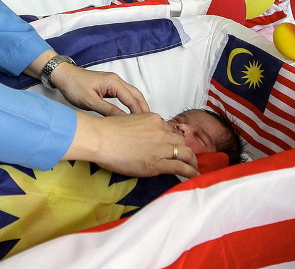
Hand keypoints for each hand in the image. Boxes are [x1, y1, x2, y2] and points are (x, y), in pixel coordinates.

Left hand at [50, 62, 149, 115]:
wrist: (63, 76)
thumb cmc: (74, 86)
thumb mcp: (91, 102)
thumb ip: (108, 110)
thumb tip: (123, 120)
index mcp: (113, 82)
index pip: (132, 99)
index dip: (139, 113)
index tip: (144, 125)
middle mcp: (116, 80)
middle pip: (136, 95)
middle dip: (143, 108)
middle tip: (149, 123)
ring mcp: (113, 82)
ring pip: (131, 94)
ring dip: (138, 106)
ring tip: (143, 120)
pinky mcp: (109, 86)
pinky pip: (124, 95)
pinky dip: (130, 103)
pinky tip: (131, 113)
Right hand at [64, 111, 198, 178]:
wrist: (101, 138)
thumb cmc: (107, 131)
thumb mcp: (128, 121)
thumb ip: (140, 128)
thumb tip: (141, 138)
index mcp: (153, 119)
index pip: (169, 130)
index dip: (171, 140)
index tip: (172, 147)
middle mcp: (161, 131)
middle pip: (180, 141)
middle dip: (184, 150)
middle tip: (186, 158)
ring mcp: (161, 147)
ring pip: (186, 153)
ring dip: (192, 161)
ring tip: (194, 168)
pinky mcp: (159, 163)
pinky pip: (181, 167)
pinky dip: (191, 171)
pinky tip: (194, 175)